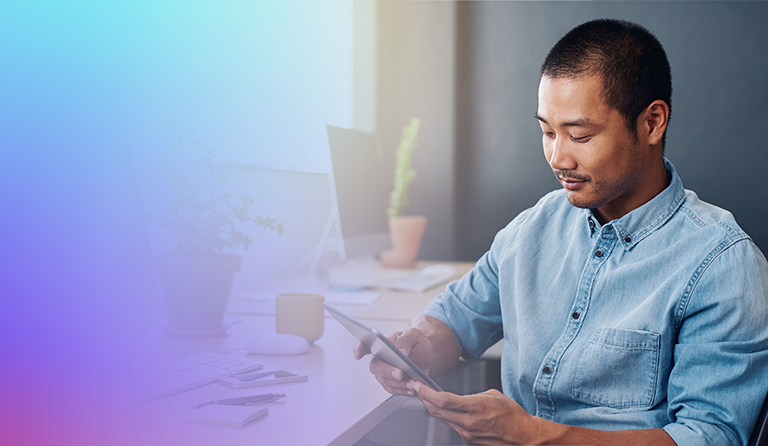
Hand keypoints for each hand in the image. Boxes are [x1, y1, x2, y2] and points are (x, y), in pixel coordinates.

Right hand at [353, 327, 434, 395]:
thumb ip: (406, 340)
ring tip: (412, 383)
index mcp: (383, 343)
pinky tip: (412, 389)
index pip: (366, 344)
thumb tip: (401, 352)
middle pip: (375, 367)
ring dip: (399, 384)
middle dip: (387, 371)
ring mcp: (386, 372)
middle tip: (400, 373)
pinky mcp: (393, 383)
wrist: (427, 355)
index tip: (358, 354)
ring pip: (385, 381)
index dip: (359, 349)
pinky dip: (403, 391)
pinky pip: (394, 390)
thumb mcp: (415, 334)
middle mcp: (381, 358)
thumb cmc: (417, 342)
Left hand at [412, 382, 536, 444]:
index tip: (419, 385)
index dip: (427, 393)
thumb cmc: (512, 415)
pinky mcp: (469, 440)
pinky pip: (453, 426)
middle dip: (424, 399)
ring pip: (443, 419)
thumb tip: (460, 398)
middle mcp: (469, 423)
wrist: (523, 436)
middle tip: (418, 389)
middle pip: (437, 411)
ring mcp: (468, 434)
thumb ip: (472, 395)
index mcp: (475, 407)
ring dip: (433, 408)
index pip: (443, 401)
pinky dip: (446, 417)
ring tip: (428, 397)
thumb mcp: (492, 395)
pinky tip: (446, 410)